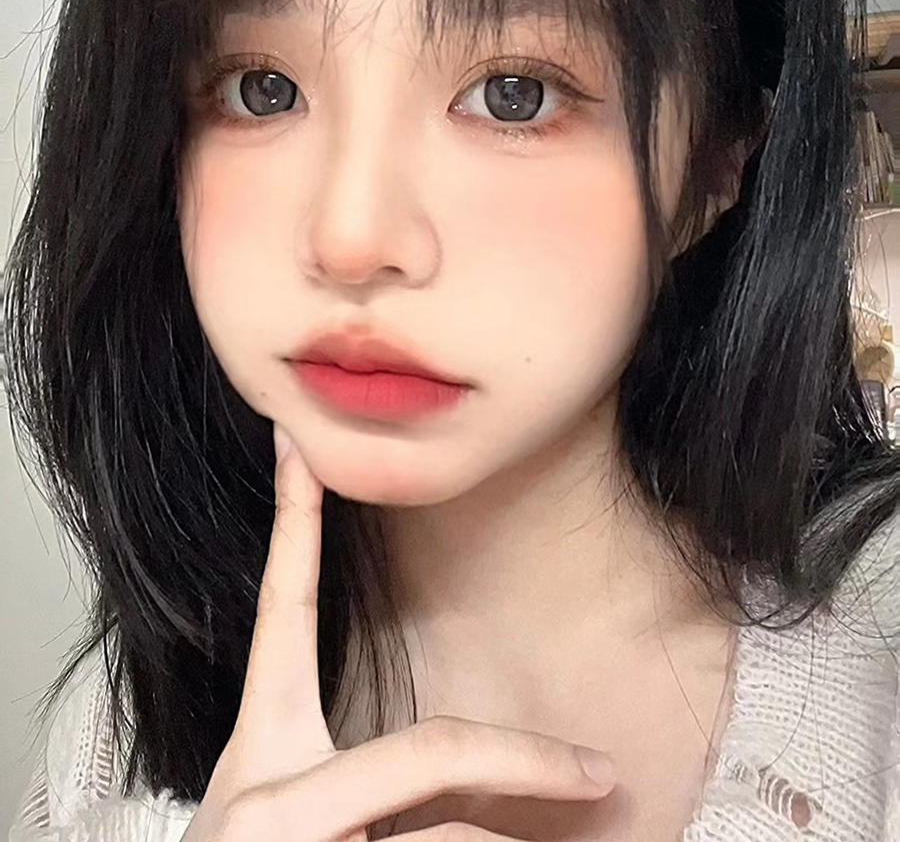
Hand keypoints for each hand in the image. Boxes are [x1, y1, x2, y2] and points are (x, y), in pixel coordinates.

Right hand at [182, 422, 615, 840]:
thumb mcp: (296, 817)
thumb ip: (366, 779)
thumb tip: (481, 805)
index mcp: (260, 746)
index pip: (283, 613)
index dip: (291, 525)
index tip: (302, 445)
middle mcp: (267, 787)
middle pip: (432, 749)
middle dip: (529, 760)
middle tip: (603, 772)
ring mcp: (287, 837)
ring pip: (448, 839)